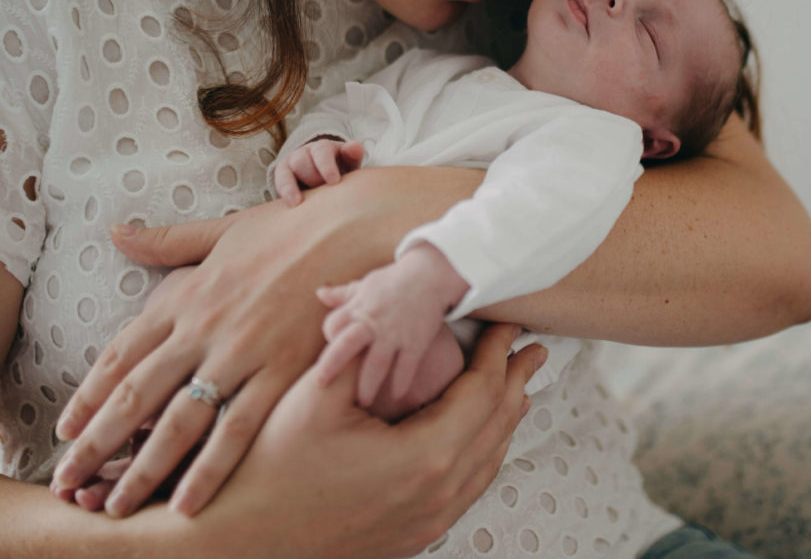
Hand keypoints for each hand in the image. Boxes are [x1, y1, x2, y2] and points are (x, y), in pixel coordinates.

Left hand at [50, 168, 481, 518]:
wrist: (353, 228)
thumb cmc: (291, 227)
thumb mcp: (224, 230)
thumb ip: (169, 241)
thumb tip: (118, 232)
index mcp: (187, 295)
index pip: (122, 354)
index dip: (90, 396)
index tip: (68, 430)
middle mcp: (204, 328)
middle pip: (137, 395)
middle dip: (98, 444)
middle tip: (69, 481)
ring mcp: (242, 353)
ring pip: (180, 422)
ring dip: (143, 467)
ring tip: (117, 505)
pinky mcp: (283, 371)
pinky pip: (240, 429)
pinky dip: (210, 467)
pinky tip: (189, 500)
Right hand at [195, 324, 546, 558]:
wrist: (238, 541)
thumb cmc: (270, 470)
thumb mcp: (316, 397)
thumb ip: (361, 350)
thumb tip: (385, 315)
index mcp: (425, 457)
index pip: (481, 393)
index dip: (498, 354)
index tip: (509, 326)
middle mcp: (438, 494)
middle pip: (496, 427)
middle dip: (516, 382)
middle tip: (531, 351)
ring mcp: (429, 520)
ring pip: (489, 462)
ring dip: (505, 418)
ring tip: (516, 387)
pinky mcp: (415, 534)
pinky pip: (469, 488)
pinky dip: (484, 453)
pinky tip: (479, 439)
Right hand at [274, 138, 363, 205]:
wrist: (328, 179)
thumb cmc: (342, 171)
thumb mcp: (350, 162)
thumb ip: (353, 155)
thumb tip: (355, 147)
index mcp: (324, 148)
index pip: (323, 151)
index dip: (327, 166)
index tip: (334, 182)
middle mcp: (305, 152)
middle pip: (302, 160)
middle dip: (311, 177)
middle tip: (323, 193)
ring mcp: (292, 162)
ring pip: (287, 170)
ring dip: (292, 187)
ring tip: (299, 202)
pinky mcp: (282, 175)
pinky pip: (279, 181)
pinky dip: (285, 192)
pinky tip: (292, 204)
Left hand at [315, 243, 469, 406]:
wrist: (431, 275)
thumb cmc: (395, 281)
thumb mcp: (367, 284)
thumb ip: (343, 294)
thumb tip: (320, 293)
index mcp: (359, 307)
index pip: (333, 325)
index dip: (329, 336)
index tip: (334, 344)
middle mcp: (374, 322)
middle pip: (347, 346)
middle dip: (332, 365)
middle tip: (321, 384)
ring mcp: (395, 334)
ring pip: (377, 364)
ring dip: (367, 386)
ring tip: (363, 402)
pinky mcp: (416, 342)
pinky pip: (407, 367)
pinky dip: (401, 383)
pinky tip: (396, 396)